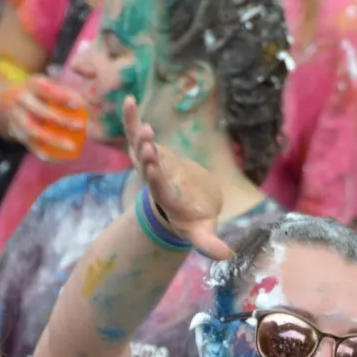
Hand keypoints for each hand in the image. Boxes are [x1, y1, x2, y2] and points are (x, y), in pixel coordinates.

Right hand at [9, 74, 86, 160]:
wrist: (11, 102)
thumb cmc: (41, 95)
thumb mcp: (49, 86)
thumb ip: (66, 92)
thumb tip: (92, 95)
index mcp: (31, 84)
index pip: (46, 88)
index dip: (62, 96)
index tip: (80, 104)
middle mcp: (21, 100)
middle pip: (39, 110)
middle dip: (60, 119)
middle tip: (81, 126)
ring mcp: (17, 118)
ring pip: (34, 131)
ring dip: (54, 140)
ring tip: (72, 146)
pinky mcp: (17, 135)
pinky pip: (33, 146)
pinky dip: (48, 153)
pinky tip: (64, 158)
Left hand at [123, 97, 231, 260]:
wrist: (183, 205)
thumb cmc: (195, 220)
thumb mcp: (202, 232)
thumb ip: (209, 243)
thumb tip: (228, 256)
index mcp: (168, 201)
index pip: (160, 191)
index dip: (156, 179)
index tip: (153, 169)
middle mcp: (154, 183)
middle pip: (147, 169)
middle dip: (147, 156)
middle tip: (146, 142)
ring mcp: (148, 167)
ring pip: (139, 150)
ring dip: (138, 136)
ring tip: (140, 122)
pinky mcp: (147, 153)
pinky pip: (136, 134)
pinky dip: (131, 119)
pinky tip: (128, 100)